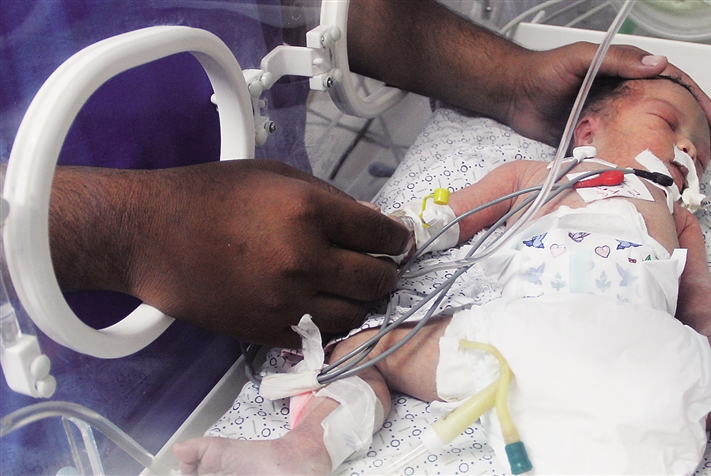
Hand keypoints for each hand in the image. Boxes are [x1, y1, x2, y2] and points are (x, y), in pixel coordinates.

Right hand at [50, 160, 410, 346]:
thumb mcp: (274, 176)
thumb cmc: (210, 194)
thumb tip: (372, 219)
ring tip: (352, 289)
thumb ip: (329, 197)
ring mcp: (288, 301)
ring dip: (362, 302)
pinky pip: (320, 334)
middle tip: (382, 267)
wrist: (151, 236)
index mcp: (310, 211)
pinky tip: (323, 306)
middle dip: (387, 272)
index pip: (381, 233)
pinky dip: (330, 321)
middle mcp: (306, 260)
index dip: (398, 238)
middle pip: (376, 279)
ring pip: (355, 314)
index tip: (399, 241)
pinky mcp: (268, 331)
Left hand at [504, 42, 710, 156]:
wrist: (514, 95)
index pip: (668, 81)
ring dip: (665, 148)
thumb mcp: (583, 58)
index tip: (710, 116)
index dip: (693, 97)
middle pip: (664, 111)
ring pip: (645, 134)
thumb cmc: (545, 71)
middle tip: (706, 148)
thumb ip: (617, 60)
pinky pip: (618, 150)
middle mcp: (621, 97)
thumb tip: (657, 64)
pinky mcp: (592, 138)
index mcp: (624, 74)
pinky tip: (648, 175)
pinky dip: (633, 161)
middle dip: (687, 128)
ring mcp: (608, 119)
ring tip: (686, 166)